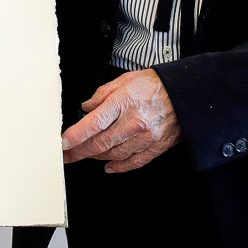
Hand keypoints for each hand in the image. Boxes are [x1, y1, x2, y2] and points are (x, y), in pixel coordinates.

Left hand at [60, 68, 179, 172]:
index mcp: (123, 103)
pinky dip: (119, 166)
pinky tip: (108, 166)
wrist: (186, 94)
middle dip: (79, 152)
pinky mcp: (157, 147)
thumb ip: (102, 95)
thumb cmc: (154, 84)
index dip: (75, 136)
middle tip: (65, 155)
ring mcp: (146, 137)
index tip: (62, 144)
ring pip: (114, 154)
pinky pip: (134, 162)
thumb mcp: (124, 80)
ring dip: (96, 157)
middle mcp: (134, 122)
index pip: (93, 124)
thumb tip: (86, 109)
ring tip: (84, 155)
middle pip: (100, 143)